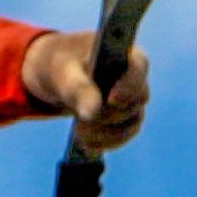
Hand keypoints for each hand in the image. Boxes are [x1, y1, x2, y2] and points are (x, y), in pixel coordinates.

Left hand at [21, 28, 149, 151]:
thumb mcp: (62, 71)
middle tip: (82, 120)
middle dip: (109, 114)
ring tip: (80, 135)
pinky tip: (86, 144)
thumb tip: (93, 113)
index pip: (139, 66)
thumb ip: (77, 88)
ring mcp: (132, 98)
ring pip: (132, 122)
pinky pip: (124, 135)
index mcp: (123, 52)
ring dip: (106, 133)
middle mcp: (133, 76)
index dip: (129, 85)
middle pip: (136, 100)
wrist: (57, 74)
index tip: (111, 100)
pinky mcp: (125, 118)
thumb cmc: (61, 63)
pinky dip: (106, 142)